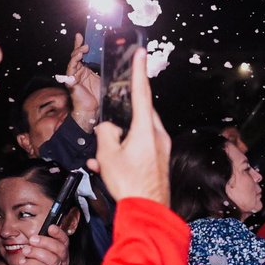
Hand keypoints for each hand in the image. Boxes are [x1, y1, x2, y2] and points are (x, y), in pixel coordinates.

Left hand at [14, 225, 70, 264]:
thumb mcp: (37, 253)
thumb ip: (38, 243)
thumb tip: (35, 232)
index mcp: (61, 253)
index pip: (65, 241)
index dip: (59, 234)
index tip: (50, 227)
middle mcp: (62, 262)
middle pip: (59, 249)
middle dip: (45, 242)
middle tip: (32, 240)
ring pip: (52, 259)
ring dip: (36, 253)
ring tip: (25, 251)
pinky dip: (31, 263)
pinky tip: (23, 262)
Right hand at [66, 32, 100, 131]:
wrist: (93, 110)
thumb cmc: (99, 96)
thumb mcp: (105, 79)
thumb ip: (107, 69)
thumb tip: (117, 59)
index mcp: (85, 70)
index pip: (82, 54)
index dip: (80, 45)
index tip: (81, 36)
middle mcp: (78, 71)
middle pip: (75, 55)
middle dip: (78, 47)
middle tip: (83, 43)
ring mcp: (73, 76)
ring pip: (72, 62)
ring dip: (76, 55)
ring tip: (82, 51)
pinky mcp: (71, 83)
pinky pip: (70, 73)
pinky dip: (73, 66)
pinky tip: (77, 61)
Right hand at [88, 48, 170, 204]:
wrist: (148, 211)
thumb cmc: (130, 184)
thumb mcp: (107, 155)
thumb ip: (105, 134)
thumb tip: (109, 128)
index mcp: (146, 129)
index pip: (142, 93)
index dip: (139, 71)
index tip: (140, 53)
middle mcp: (158, 136)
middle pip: (138, 115)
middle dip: (121, 119)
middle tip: (108, 131)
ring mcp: (162, 149)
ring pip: (136, 134)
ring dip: (118, 142)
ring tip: (102, 159)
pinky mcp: (160, 160)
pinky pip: (140, 149)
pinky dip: (124, 154)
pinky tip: (108, 167)